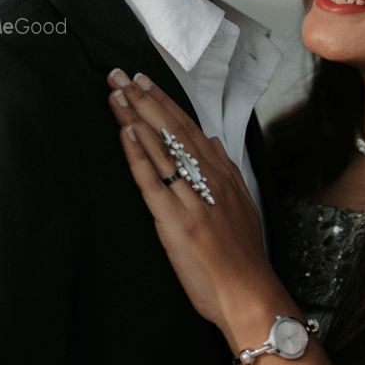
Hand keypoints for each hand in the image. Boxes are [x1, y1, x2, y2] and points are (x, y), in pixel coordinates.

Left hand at [105, 68, 288, 336]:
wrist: (248, 291)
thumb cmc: (242, 255)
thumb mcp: (243, 204)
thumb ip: (227, 171)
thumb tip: (214, 142)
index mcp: (223, 174)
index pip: (190, 128)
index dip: (165, 102)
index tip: (144, 80)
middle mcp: (209, 179)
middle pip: (173, 130)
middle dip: (145, 99)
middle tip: (120, 74)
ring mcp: (193, 198)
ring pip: (162, 148)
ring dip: (137, 117)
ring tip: (116, 93)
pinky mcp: (177, 220)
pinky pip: (154, 180)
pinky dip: (139, 154)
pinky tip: (126, 132)